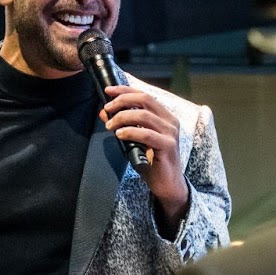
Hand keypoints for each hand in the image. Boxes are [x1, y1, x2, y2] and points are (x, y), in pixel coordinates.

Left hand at [103, 85, 188, 232]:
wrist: (167, 184)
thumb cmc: (152, 161)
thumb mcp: (134, 140)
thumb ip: (122, 124)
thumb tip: (104, 112)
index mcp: (164, 116)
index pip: (144, 95)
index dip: (125, 90)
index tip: (108, 90)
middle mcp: (170, 121)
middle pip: (145, 99)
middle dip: (122, 101)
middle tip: (107, 108)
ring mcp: (170, 133)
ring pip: (144, 115)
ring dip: (123, 117)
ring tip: (110, 125)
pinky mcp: (168, 146)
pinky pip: (146, 134)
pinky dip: (130, 131)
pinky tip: (119, 134)